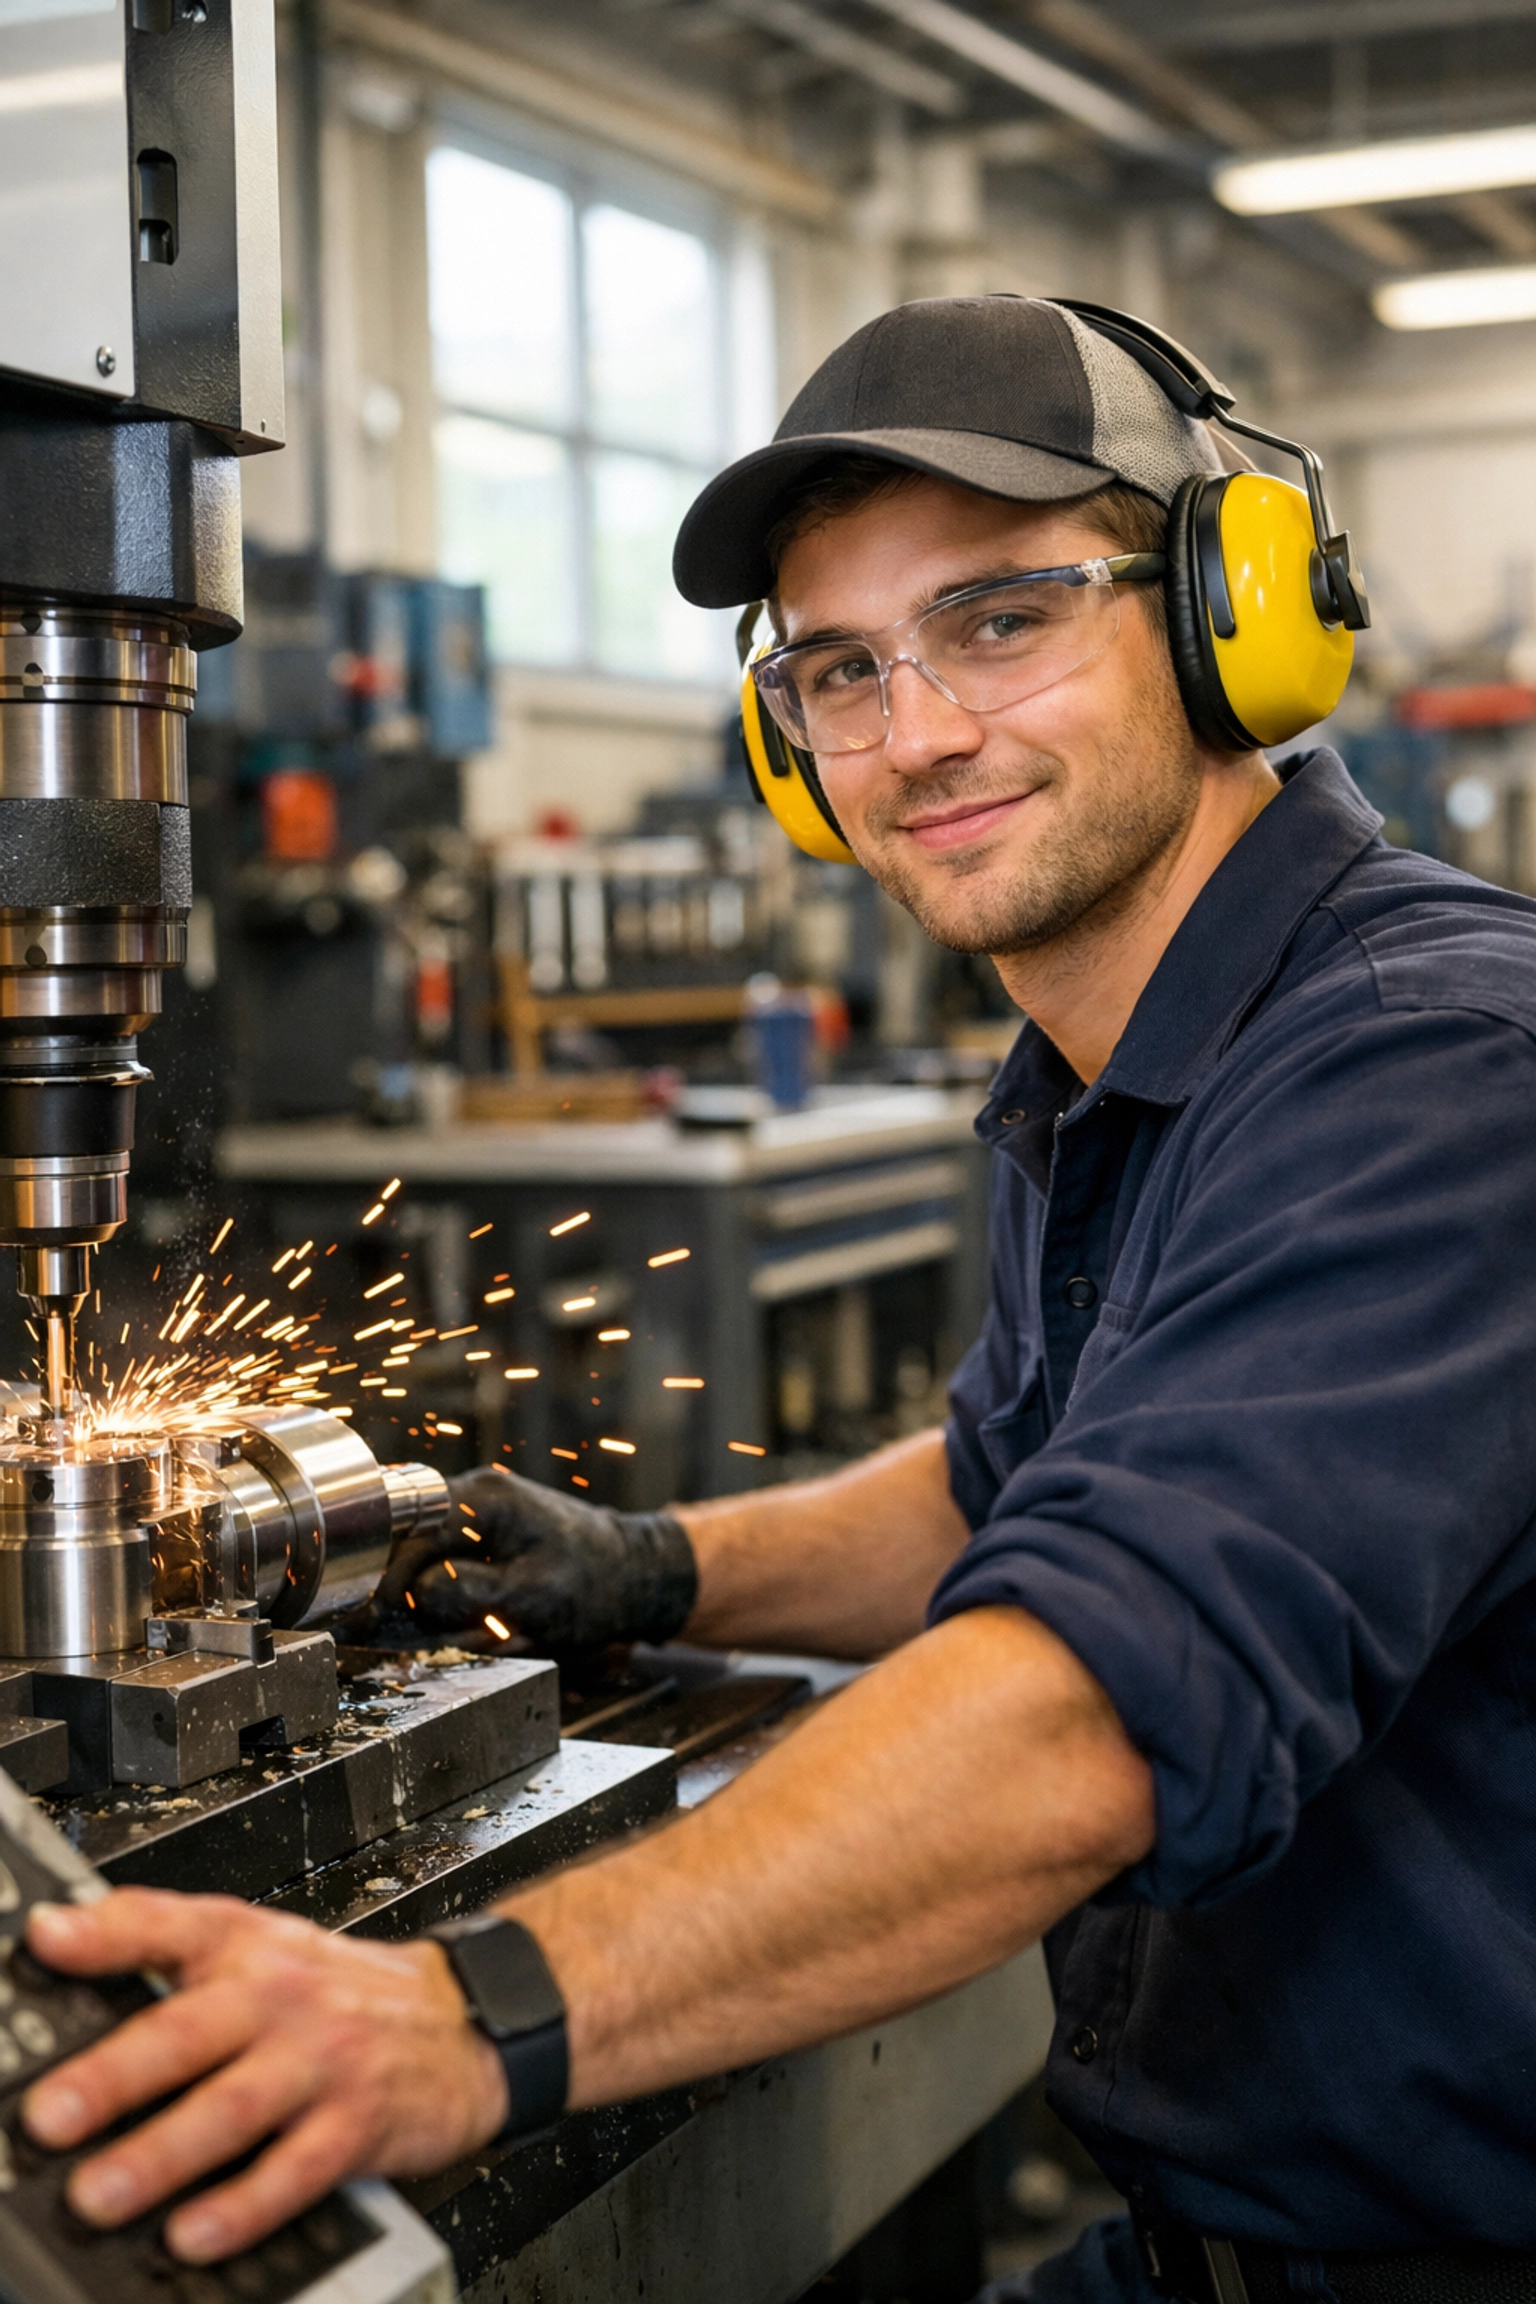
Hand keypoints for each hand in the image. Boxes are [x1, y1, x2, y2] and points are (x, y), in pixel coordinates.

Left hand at [19, 1891, 508, 2262]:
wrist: (461, 2022)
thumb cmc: (341, 1993)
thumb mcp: (261, 1946)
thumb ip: (160, 1940)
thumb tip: (54, 1935)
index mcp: (248, 1947)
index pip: (172, 1925)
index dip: (107, 1931)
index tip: (48, 1942)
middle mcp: (280, 1998)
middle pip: (191, 2031)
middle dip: (116, 2075)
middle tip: (49, 2116)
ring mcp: (321, 2062)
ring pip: (235, 2109)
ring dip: (162, 2155)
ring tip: (101, 2193)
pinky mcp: (358, 2124)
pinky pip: (295, 2171)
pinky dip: (244, 2205)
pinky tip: (197, 2233)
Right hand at [355, 1464, 696, 1651]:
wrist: (635, 1576)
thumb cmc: (595, 1585)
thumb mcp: (531, 1597)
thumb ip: (467, 1592)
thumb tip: (412, 1593)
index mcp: (483, 1499)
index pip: (409, 1533)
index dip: (388, 1579)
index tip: (375, 1618)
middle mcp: (472, 1496)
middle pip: (406, 1542)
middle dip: (403, 1589)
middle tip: (404, 1628)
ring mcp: (475, 1514)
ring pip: (420, 1557)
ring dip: (424, 1597)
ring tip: (447, 1627)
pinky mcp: (481, 1537)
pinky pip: (443, 1565)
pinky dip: (443, 1597)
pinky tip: (460, 1621)